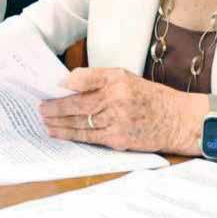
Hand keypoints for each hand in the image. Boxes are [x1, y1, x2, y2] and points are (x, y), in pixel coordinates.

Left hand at [40, 68, 206, 154]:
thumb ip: (99, 78)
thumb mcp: (127, 78)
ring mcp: (116, 121)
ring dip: (59, 123)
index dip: (66, 85)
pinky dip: (72, 135)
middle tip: (40, 108)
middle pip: (78, 104)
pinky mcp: (118, 139)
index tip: (50, 87)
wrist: (176, 120)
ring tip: (45, 122)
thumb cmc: (150, 97)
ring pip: (80, 122)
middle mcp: (116, 99)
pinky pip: (89, 137)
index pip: (84, 79)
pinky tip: (60, 134)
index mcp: (118, 80)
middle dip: (55, 107)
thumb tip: (69, 83)